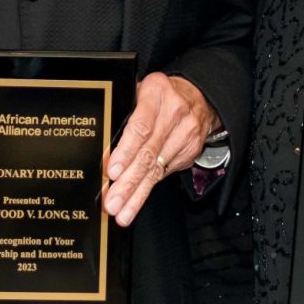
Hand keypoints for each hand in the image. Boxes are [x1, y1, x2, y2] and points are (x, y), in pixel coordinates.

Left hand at [102, 73, 217, 226]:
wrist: (200, 98)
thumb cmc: (161, 95)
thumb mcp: (142, 91)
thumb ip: (126, 112)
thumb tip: (103, 145)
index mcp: (156, 92)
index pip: (141, 127)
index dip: (126, 151)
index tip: (112, 171)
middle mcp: (174, 113)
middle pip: (148, 153)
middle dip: (128, 182)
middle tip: (112, 202)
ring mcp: (185, 134)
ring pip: (156, 170)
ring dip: (137, 194)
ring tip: (121, 212)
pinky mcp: (190, 152)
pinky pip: (164, 174)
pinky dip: (147, 190)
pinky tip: (134, 203)